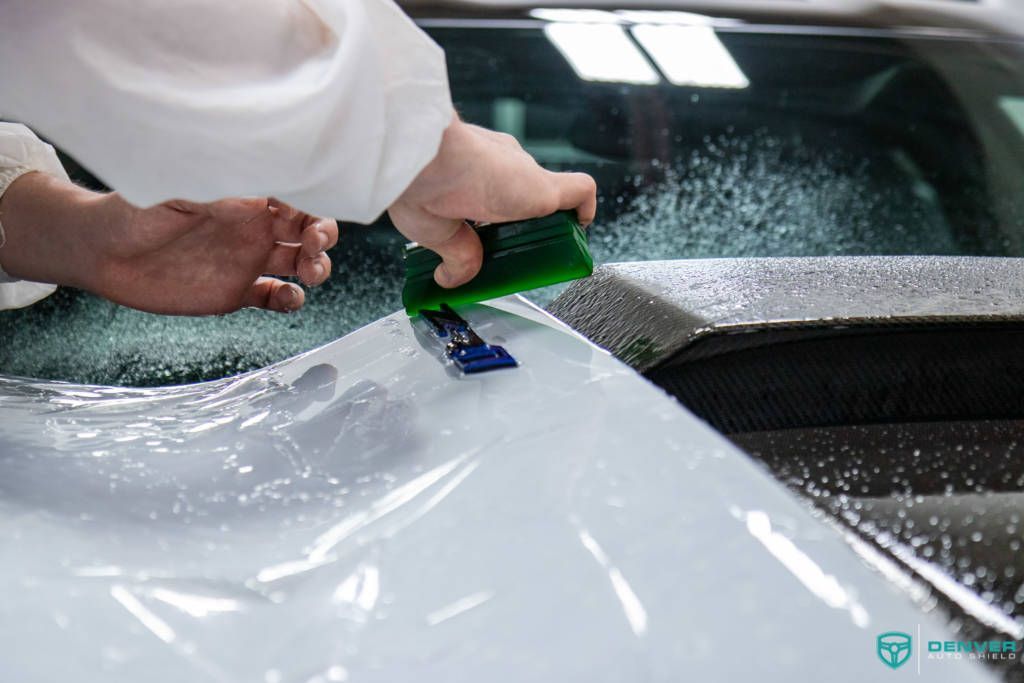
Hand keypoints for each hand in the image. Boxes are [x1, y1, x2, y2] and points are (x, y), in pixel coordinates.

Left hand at [0, 172, 337, 314]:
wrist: (102, 249)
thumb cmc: (133, 207)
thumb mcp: (175, 184)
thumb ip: (216, 181)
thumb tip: (254, 168)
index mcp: (244, 197)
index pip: (295, 197)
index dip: (314, 207)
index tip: (311, 221)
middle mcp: (251, 227)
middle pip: (307, 230)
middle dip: (322, 238)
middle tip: (313, 251)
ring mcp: (246, 261)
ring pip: (298, 264)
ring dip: (315, 269)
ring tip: (308, 278)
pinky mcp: (235, 292)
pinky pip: (274, 296)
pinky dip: (290, 300)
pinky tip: (289, 299)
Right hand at [388, 117, 596, 287]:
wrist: (422, 164)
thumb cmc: (415, 184)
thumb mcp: (436, 233)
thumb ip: (455, 255)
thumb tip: (452, 278)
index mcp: (471, 171)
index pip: (495, 191)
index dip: (498, 216)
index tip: (492, 241)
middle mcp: (500, 167)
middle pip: (524, 196)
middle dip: (524, 225)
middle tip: (519, 256)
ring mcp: (522, 176)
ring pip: (551, 198)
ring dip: (553, 225)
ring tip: (550, 254)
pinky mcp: (543, 186)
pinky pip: (580, 191)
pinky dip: (584, 210)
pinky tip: (579, 229)